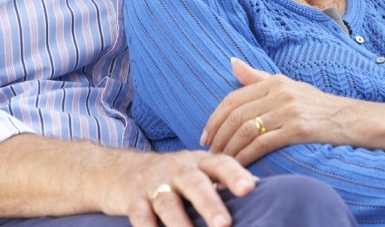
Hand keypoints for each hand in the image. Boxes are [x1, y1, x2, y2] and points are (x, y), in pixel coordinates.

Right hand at [107, 148, 256, 226]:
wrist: (120, 170)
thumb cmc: (172, 176)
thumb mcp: (196, 170)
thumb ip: (222, 179)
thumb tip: (264, 191)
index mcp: (198, 163)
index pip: (219, 163)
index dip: (234, 174)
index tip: (249, 188)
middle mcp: (177, 170)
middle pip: (195, 184)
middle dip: (209, 204)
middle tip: (224, 224)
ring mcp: (153, 185)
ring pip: (167, 203)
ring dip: (180, 223)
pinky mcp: (133, 200)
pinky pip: (140, 216)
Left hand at [200, 58, 350, 165]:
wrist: (351, 119)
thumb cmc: (316, 105)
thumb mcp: (287, 85)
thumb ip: (257, 77)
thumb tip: (232, 62)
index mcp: (273, 81)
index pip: (233, 99)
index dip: (215, 117)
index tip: (205, 134)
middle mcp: (278, 93)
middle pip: (236, 114)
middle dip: (218, 135)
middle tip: (208, 151)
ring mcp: (288, 110)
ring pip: (246, 129)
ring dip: (229, 148)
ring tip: (220, 161)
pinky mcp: (298, 129)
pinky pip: (262, 143)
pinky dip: (246, 156)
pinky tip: (239, 165)